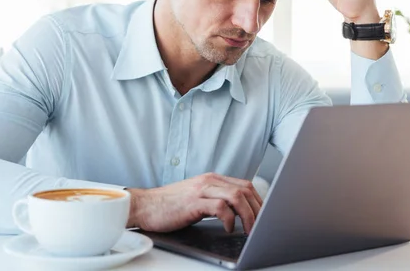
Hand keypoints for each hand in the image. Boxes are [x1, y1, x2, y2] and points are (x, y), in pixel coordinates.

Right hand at [126, 173, 262, 233]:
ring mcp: (201, 190)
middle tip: (261, 227)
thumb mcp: (198, 198)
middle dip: (258, 210)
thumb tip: (238, 213)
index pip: (245, 185)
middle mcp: (209, 181)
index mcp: (212, 179)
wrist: (145, 206)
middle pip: (245, 190)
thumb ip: (216, 200)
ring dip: (248, 216)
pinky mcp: (194, 202)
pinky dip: (229, 219)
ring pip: (236, 197)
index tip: (264, 216)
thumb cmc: (170, 206)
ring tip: (249, 230)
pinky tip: (228, 228)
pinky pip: (220, 207)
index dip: (259, 201)